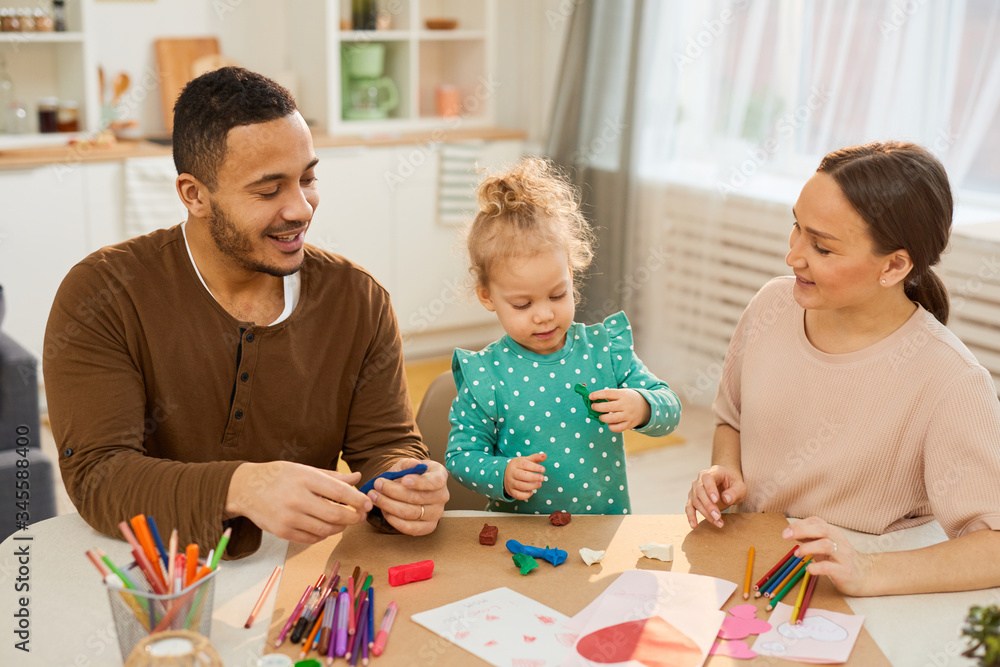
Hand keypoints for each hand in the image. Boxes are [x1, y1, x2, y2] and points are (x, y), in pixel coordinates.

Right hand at [225, 461, 372, 543]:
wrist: (246, 488)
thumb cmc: (279, 476)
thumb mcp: (304, 469)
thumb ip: (332, 476)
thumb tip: (357, 478)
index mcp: (304, 478)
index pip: (339, 491)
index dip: (357, 499)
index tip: (368, 503)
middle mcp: (296, 499)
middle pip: (335, 514)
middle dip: (353, 517)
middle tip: (360, 515)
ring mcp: (288, 518)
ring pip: (326, 529)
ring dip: (340, 527)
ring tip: (344, 520)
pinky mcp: (283, 532)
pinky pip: (312, 538)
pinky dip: (324, 534)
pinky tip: (326, 526)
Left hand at [365, 459, 448, 535]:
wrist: (410, 489)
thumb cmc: (409, 474)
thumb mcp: (407, 465)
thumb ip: (408, 463)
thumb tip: (414, 464)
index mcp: (440, 476)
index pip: (434, 481)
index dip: (420, 482)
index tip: (404, 480)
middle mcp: (442, 496)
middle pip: (418, 498)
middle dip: (393, 491)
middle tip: (377, 484)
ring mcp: (437, 513)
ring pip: (411, 513)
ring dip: (388, 505)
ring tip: (374, 496)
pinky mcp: (428, 527)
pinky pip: (410, 527)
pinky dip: (394, 520)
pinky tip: (383, 510)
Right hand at [504, 452, 546, 499]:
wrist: (505, 474)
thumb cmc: (520, 466)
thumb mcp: (526, 460)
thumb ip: (536, 458)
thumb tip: (545, 455)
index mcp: (516, 463)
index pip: (525, 464)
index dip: (534, 467)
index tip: (543, 469)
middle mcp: (511, 473)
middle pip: (522, 475)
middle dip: (533, 477)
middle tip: (542, 478)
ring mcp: (510, 482)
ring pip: (520, 485)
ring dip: (532, 486)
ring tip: (539, 484)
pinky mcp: (511, 491)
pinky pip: (518, 495)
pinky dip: (525, 495)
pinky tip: (531, 492)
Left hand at [589, 388, 650, 431]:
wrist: (645, 407)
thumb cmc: (628, 399)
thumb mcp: (622, 393)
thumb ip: (610, 396)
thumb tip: (594, 400)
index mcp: (623, 394)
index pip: (607, 393)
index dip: (597, 395)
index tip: (590, 397)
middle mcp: (626, 405)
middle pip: (607, 407)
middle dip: (597, 407)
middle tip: (593, 407)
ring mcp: (628, 415)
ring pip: (611, 419)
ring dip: (602, 418)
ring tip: (601, 416)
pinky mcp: (629, 424)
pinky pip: (617, 428)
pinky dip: (611, 427)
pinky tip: (609, 423)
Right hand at [685, 465, 746, 527]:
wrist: (726, 483)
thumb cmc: (733, 484)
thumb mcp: (740, 487)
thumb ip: (734, 492)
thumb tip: (726, 499)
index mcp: (712, 472)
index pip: (707, 479)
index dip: (710, 489)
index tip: (716, 500)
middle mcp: (700, 479)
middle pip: (700, 492)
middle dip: (708, 505)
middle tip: (718, 516)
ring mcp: (695, 489)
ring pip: (696, 501)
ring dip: (705, 513)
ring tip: (718, 523)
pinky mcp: (693, 498)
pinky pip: (689, 507)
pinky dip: (690, 516)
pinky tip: (694, 525)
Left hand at [783, 517, 873, 595]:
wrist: (865, 575)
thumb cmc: (840, 558)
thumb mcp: (825, 544)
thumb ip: (810, 537)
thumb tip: (790, 531)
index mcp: (832, 532)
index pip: (816, 521)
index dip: (799, 524)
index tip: (786, 531)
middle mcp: (838, 541)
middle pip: (821, 529)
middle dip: (801, 530)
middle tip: (786, 536)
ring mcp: (842, 556)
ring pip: (826, 545)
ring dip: (808, 548)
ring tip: (798, 553)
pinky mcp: (844, 571)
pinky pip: (829, 567)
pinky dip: (816, 567)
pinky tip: (808, 569)